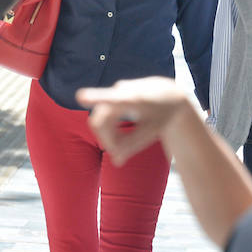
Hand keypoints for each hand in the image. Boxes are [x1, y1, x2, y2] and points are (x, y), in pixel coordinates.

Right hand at [77, 76, 197, 165]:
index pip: (112, 98)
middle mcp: (121, 90)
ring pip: (100, 118)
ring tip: (125, 146)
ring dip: (108, 135)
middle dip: (106, 139)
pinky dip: (110, 128)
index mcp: (134, 99)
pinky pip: (104, 115)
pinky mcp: (114, 93)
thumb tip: (116, 161)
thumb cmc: (163, 114)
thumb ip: (133, 146)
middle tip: (120, 155)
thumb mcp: (152, 132)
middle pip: (100, 120)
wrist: (170, 94)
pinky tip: (121, 137)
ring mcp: (116, 90)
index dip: (95, 97)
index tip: (81, 96)